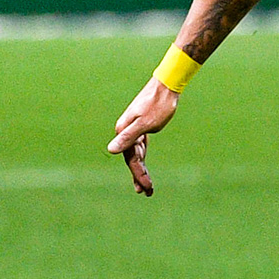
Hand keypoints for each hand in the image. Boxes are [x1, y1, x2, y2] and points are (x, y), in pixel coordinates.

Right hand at [108, 77, 180, 195]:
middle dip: (139, 176)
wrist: (167, 85)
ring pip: (135, 153)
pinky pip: (139, 145)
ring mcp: (133, 128)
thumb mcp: (146, 123)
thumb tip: (111, 150)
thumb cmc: (159, 104)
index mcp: (124, 131)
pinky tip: (143, 165)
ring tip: (146, 186)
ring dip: (140, 168)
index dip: (139, 174)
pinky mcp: (141, 125)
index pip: (131, 159)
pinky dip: (142, 156)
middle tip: (147, 192)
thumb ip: (129, 137)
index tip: (146, 188)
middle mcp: (125, 130)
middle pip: (132, 158)